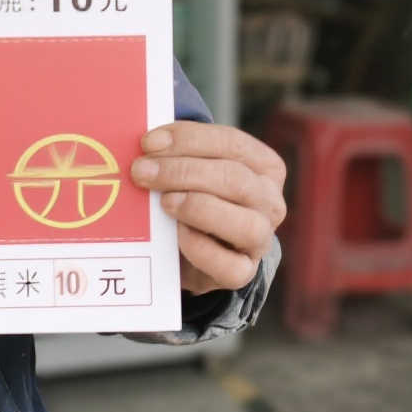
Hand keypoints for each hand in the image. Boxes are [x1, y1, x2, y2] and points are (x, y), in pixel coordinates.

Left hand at [130, 122, 286, 294]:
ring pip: (245, 223)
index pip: (232, 143)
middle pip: (234, 179)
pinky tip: (177, 234)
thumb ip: (176, 154)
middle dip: (182, 171)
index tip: (149, 142)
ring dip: (197, 207)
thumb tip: (144, 146)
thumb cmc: (190, 194)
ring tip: (164, 202)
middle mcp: (269, 201)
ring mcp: (261, 239)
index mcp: (264, 166)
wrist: (190, 248)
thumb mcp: (189, 168)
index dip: (189, 139)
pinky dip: (201, 248)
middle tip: (142, 171)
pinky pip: (230, 266)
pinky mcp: (243, 272)